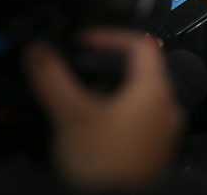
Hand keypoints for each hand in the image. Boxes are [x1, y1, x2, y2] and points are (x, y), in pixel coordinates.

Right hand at [23, 29, 183, 189]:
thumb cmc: (105, 169)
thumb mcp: (71, 115)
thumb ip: (52, 78)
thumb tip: (38, 51)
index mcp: (155, 91)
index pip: (140, 44)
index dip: (109, 36)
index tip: (85, 40)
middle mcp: (167, 109)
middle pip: (140, 70)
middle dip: (107, 67)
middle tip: (81, 70)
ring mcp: (164, 132)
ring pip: (138, 97)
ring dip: (110, 91)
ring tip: (82, 100)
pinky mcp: (155, 152)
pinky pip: (139, 120)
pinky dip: (117, 114)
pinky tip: (94, 129)